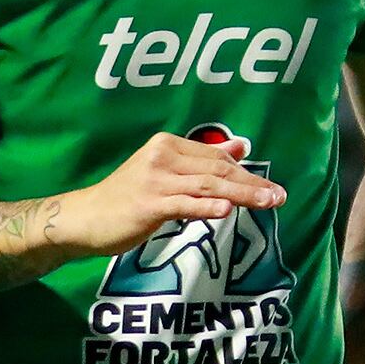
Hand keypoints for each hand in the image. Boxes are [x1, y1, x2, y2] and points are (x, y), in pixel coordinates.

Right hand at [56, 129, 282, 258]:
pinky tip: (227, 210)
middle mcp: (162, 156)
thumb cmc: (126, 198)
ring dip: (242, 195)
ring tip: (268, 202)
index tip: (272, 188)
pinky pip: (185, 204)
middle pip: (217, 170)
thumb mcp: (164, 173)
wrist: (85, 218)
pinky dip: (207, 207)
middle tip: (279, 196)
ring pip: (208, 186)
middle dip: (252, 184)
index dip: (247, 173)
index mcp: (168, 145)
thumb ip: (200, 161)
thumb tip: (239, 146)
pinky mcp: (148, 203)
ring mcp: (155, 179)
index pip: (216, 158)